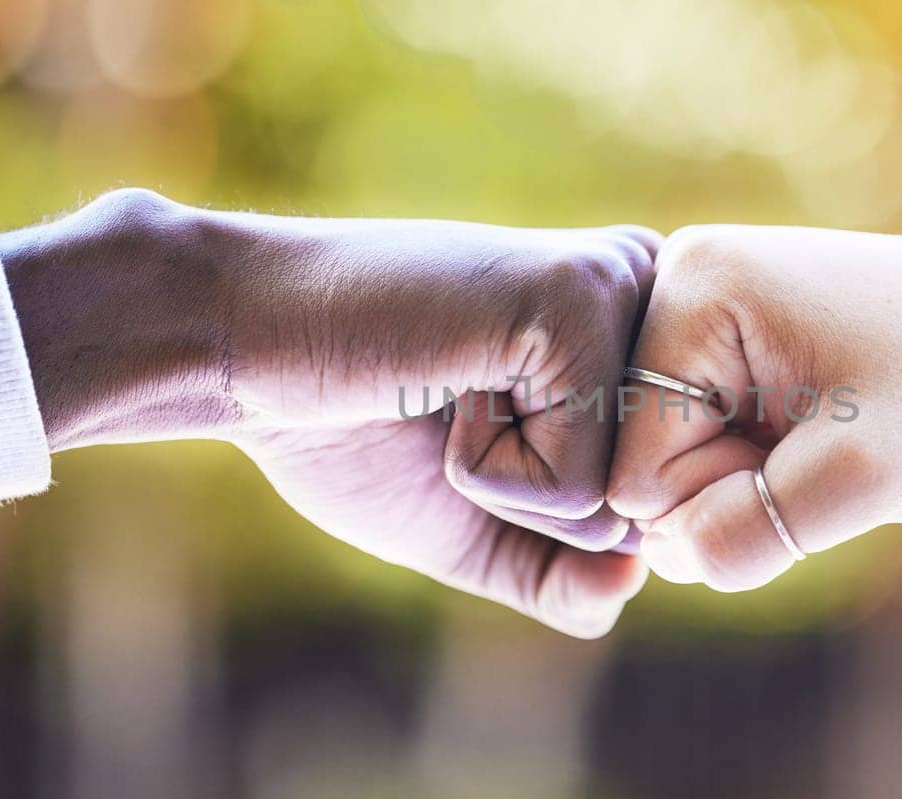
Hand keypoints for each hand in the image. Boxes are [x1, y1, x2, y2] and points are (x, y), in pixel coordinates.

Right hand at [0, 189, 659, 636]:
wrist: (244, 350)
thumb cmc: (352, 427)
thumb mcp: (476, 524)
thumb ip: (559, 572)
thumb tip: (633, 586)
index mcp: (634, 338)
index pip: (657, 504)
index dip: (554, 517)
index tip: (468, 429)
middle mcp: (648, 300)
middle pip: (649, 510)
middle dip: (534, 505)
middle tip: (453, 412)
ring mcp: (620, 291)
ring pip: (621, 501)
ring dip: (508, 488)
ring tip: (449, 392)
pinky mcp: (579, 303)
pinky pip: (578, 483)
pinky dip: (489, 471)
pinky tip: (442, 382)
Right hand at [606, 225, 901, 590]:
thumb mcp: (860, 478)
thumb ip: (746, 534)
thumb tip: (668, 556)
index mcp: (694, 288)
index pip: (636, 469)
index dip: (726, 499)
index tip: (817, 455)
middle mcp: (680, 278)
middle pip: (648, 461)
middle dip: (737, 488)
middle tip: (835, 447)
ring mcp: (704, 303)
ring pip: (677, 459)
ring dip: (754, 479)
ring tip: (835, 433)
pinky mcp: (730, 330)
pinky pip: (706, 436)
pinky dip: (764, 458)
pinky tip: (825, 426)